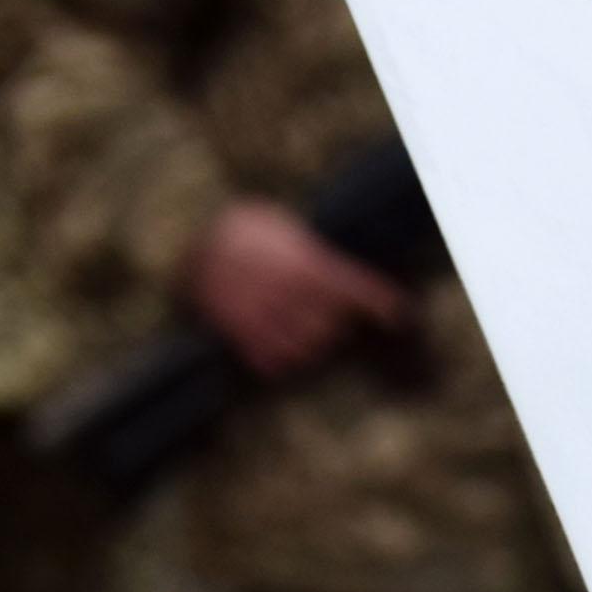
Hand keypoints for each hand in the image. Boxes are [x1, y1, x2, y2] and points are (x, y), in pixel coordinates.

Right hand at [184, 196, 409, 375]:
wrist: (195, 240)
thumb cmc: (248, 230)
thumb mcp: (285, 227)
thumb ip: (316, 253)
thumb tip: (345, 280)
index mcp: (301, 262)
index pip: (353, 286)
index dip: (380, 301)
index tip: (397, 314)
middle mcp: (286, 291)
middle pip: (332, 328)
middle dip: (335, 324)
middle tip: (327, 313)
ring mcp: (262, 315)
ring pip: (305, 351)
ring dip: (311, 345)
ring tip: (302, 328)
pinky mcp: (239, 333)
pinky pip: (273, 364)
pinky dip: (282, 360)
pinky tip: (279, 344)